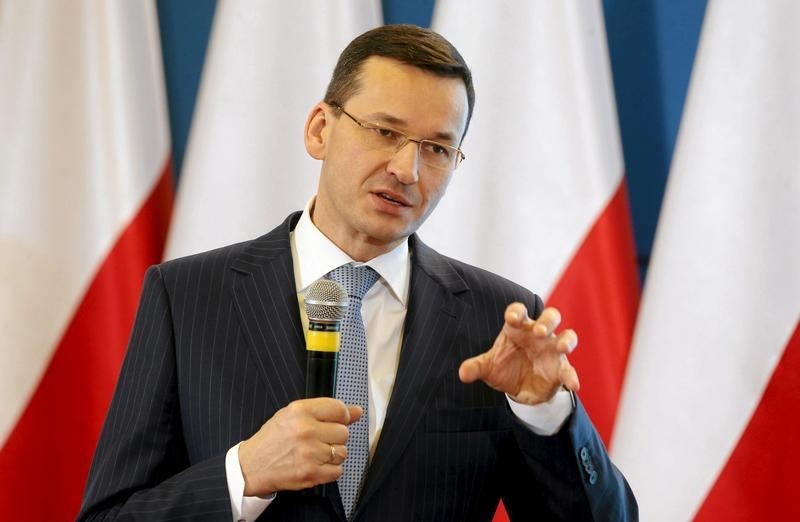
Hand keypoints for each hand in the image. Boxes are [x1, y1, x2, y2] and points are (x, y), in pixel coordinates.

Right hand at [238, 397, 361, 495]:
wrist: (251, 466)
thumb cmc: (272, 439)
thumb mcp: (292, 415)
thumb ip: (325, 411)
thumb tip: (356, 411)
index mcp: (300, 411)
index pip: (339, 409)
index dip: (342, 416)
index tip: (338, 421)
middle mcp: (306, 430)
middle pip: (343, 432)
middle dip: (334, 437)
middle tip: (318, 440)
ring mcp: (310, 453)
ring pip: (343, 452)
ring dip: (332, 455)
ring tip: (314, 453)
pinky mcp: (311, 473)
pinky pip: (338, 471)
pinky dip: (329, 471)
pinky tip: (315, 465)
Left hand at [458, 302, 578, 404]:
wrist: (519, 388)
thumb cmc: (504, 367)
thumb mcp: (488, 367)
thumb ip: (475, 367)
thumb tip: (462, 374)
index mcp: (518, 328)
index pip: (519, 312)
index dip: (516, 311)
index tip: (512, 317)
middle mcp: (538, 334)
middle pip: (550, 316)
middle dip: (547, 321)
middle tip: (539, 331)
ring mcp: (552, 350)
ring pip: (567, 336)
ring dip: (567, 339)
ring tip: (562, 347)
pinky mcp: (560, 368)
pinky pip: (569, 369)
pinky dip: (572, 376)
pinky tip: (573, 385)